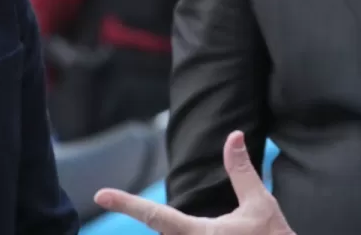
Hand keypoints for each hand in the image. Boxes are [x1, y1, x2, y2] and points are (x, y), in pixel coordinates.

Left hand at [94, 131, 294, 234]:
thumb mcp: (260, 203)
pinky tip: (206, 233)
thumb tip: (233, 135)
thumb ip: (241, 171)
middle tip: (143, 209)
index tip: (100, 194)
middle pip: (161, 234)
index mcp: (201, 234)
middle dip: (162, 223)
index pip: (155, 215)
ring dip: (176, 232)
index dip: (126, 204)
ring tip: (198, 223)